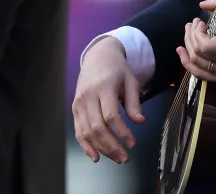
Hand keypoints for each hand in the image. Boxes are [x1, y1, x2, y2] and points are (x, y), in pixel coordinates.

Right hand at [72, 36, 145, 164]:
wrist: (98, 57)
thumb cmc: (117, 70)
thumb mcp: (131, 81)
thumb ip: (135, 102)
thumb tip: (140, 122)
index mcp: (103, 87)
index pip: (111, 115)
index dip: (122, 132)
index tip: (132, 144)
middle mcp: (88, 96)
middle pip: (97, 127)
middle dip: (112, 146)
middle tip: (125, 158)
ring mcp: (79, 103)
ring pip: (87, 132)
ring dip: (101, 149)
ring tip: (116, 158)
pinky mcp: (75, 108)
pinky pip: (78, 131)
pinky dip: (86, 146)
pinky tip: (96, 156)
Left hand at [177, 0, 215, 83]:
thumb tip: (203, 4)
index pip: (206, 46)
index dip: (196, 34)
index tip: (199, 23)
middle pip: (200, 55)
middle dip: (190, 38)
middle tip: (191, 25)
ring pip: (199, 67)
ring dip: (188, 50)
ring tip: (187, 36)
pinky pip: (204, 77)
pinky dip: (191, 66)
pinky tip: (185, 55)